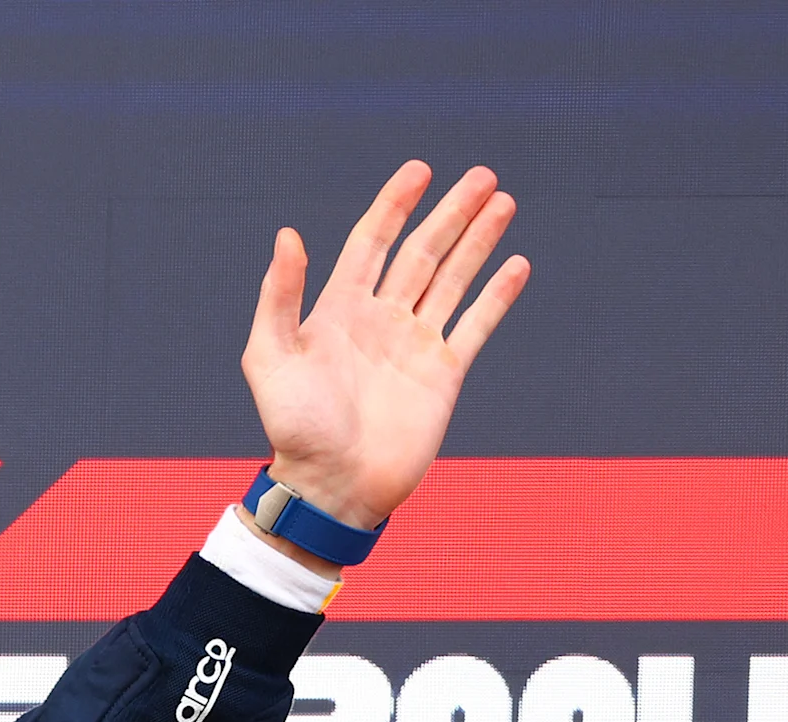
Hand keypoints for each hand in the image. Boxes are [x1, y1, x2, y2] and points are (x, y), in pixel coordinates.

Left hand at [242, 160, 529, 534]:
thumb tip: (288, 235)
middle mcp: (379, 320)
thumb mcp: (271, 359)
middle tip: (481, 175)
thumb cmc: (294, 429)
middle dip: (449, 213)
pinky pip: (476, 325)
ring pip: (452, 280)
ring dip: (477, 242)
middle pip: (420, 253)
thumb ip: (279, 298)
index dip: (393, 205)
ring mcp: (414, 345)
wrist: (332, 486)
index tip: (419, 170)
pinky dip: (497, 296)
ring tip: (502, 202)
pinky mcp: (443, 374)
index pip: (370, 243)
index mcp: (337, 311)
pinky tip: (516, 264)